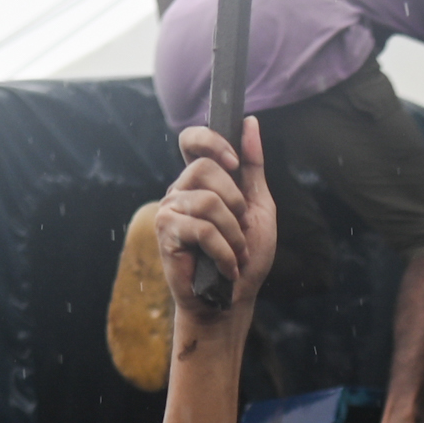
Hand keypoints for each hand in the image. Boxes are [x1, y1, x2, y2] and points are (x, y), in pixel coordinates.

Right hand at [161, 120, 276, 312]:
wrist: (233, 299)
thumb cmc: (245, 256)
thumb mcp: (258, 206)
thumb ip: (253, 166)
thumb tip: (250, 122)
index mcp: (202, 181)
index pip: (193, 140)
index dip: (211, 141)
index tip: (234, 162)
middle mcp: (181, 190)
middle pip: (205, 168)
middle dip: (234, 201)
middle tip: (240, 228)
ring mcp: (170, 209)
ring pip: (208, 201)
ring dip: (234, 234)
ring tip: (236, 254)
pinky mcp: (165, 232)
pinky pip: (202, 229)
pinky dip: (225, 252)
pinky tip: (227, 267)